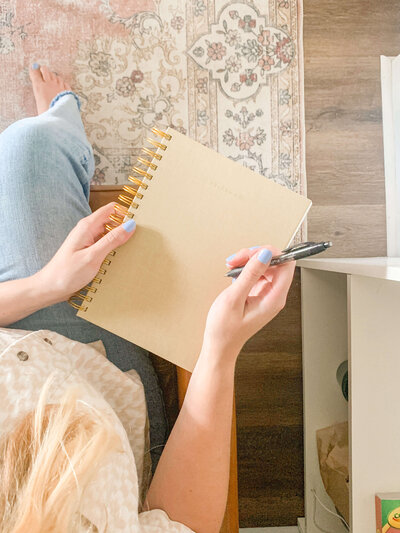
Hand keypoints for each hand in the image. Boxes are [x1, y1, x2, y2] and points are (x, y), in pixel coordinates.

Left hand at [35, 203, 135, 302]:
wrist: (50, 288)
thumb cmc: (66, 273)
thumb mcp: (93, 257)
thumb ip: (111, 240)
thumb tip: (130, 225)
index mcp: (87, 226)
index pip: (112, 209)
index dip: (126, 212)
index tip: (139, 222)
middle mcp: (88, 230)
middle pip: (113, 220)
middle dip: (126, 226)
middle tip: (140, 238)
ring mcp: (89, 241)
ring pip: (111, 233)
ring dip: (121, 239)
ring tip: (132, 249)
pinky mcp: (90, 251)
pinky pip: (106, 244)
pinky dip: (115, 248)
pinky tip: (121, 258)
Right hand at [202, 246, 295, 361]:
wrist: (219, 346)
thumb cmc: (225, 330)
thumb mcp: (234, 298)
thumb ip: (250, 274)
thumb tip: (264, 254)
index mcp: (274, 298)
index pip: (286, 265)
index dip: (272, 254)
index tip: (254, 253)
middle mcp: (274, 296)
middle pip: (275, 263)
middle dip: (256, 256)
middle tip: (237, 259)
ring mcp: (266, 295)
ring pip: (265, 267)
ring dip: (249, 261)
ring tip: (232, 266)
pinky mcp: (258, 294)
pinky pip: (257, 274)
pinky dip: (245, 269)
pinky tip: (234, 273)